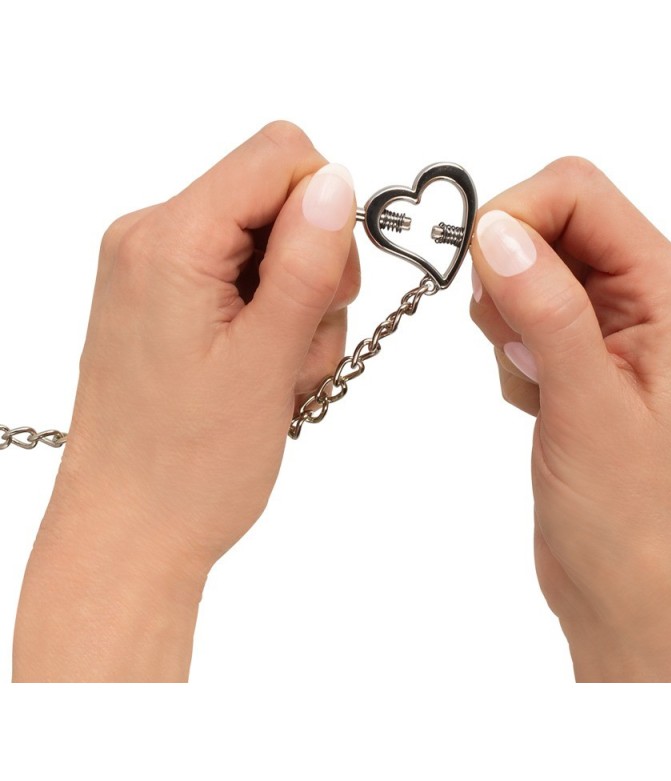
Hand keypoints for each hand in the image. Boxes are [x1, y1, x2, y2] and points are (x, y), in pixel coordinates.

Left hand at [14, 121, 358, 680]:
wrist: (131, 532)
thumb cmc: (187, 465)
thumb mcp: (266, 360)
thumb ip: (305, 263)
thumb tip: (338, 179)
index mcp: (168, 240)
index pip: (278, 155)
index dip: (327, 210)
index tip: (326, 287)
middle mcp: (153, 239)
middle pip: (280, 200)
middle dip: (315, 271)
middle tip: (298, 347)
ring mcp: (160, 271)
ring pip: (275, 245)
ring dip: (300, 309)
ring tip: (278, 376)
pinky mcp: (173, 302)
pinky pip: (249, 280)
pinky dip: (276, 322)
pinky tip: (265, 376)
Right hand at [470, 157, 670, 681]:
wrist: (637, 591)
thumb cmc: (636, 515)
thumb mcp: (588, 405)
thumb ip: (547, 308)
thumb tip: (497, 229)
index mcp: (667, 290)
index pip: (579, 192)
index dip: (516, 215)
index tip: (482, 275)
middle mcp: (641, 299)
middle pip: (549, 225)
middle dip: (507, 275)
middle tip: (514, 345)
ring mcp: (606, 332)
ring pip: (525, 273)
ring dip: (505, 321)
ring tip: (536, 385)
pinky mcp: (576, 363)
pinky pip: (519, 321)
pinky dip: (508, 355)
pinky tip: (537, 404)